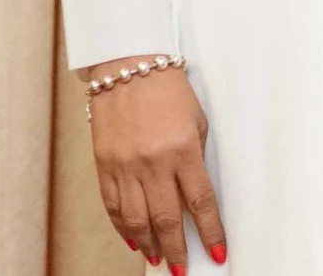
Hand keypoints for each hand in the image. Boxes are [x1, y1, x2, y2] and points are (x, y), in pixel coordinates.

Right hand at [81, 57, 224, 269]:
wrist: (127, 65)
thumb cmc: (168, 90)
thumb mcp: (196, 121)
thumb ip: (195, 159)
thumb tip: (196, 196)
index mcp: (182, 150)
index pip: (200, 202)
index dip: (210, 231)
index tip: (217, 252)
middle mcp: (153, 162)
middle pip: (166, 219)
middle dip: (177, 250)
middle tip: (182, 270)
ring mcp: (125, 166)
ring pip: (136, 220)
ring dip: (149, 245)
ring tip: (158, 260)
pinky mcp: (104, 165)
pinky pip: (114, 206)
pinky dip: (123, 228)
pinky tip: (133, 240)